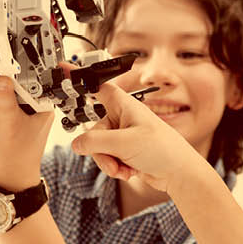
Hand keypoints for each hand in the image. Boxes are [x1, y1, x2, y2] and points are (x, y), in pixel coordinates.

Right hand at [70, 82, 202, 193]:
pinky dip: (115, 167)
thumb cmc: (164, 150)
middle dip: (99, 149)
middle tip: (112, 157)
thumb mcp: (125, 143)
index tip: (63, 69)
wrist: (180, 174)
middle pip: (92, 128)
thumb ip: (96, 142)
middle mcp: (122, 118)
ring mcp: (123, 135)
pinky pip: (107, 158)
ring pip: (98, 147)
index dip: (80, 78)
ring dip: (108, 162)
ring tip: (124, 168)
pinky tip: (129, 171)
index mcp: (124, 105)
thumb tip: (76, 144)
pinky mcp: (124, 151)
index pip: (98, 87)